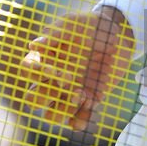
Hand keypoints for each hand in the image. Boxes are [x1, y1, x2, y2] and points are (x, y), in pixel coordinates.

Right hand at [21, 6, 135, 128]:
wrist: (119, 36)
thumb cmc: (91, 26)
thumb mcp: (74, 24)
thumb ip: (56, 33)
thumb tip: (33, 45)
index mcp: (46, 59)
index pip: (27, 71)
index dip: (36, 73)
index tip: (53, 67)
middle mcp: (53, 79)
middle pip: (33, 99)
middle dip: (45, 95)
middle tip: (68, 80)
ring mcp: (69, 93)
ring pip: (52, 114)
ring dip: (63, 110)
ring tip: (82, 94)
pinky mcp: (87, 101)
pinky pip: (77, 121)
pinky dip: (80, 120)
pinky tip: (90, 105)